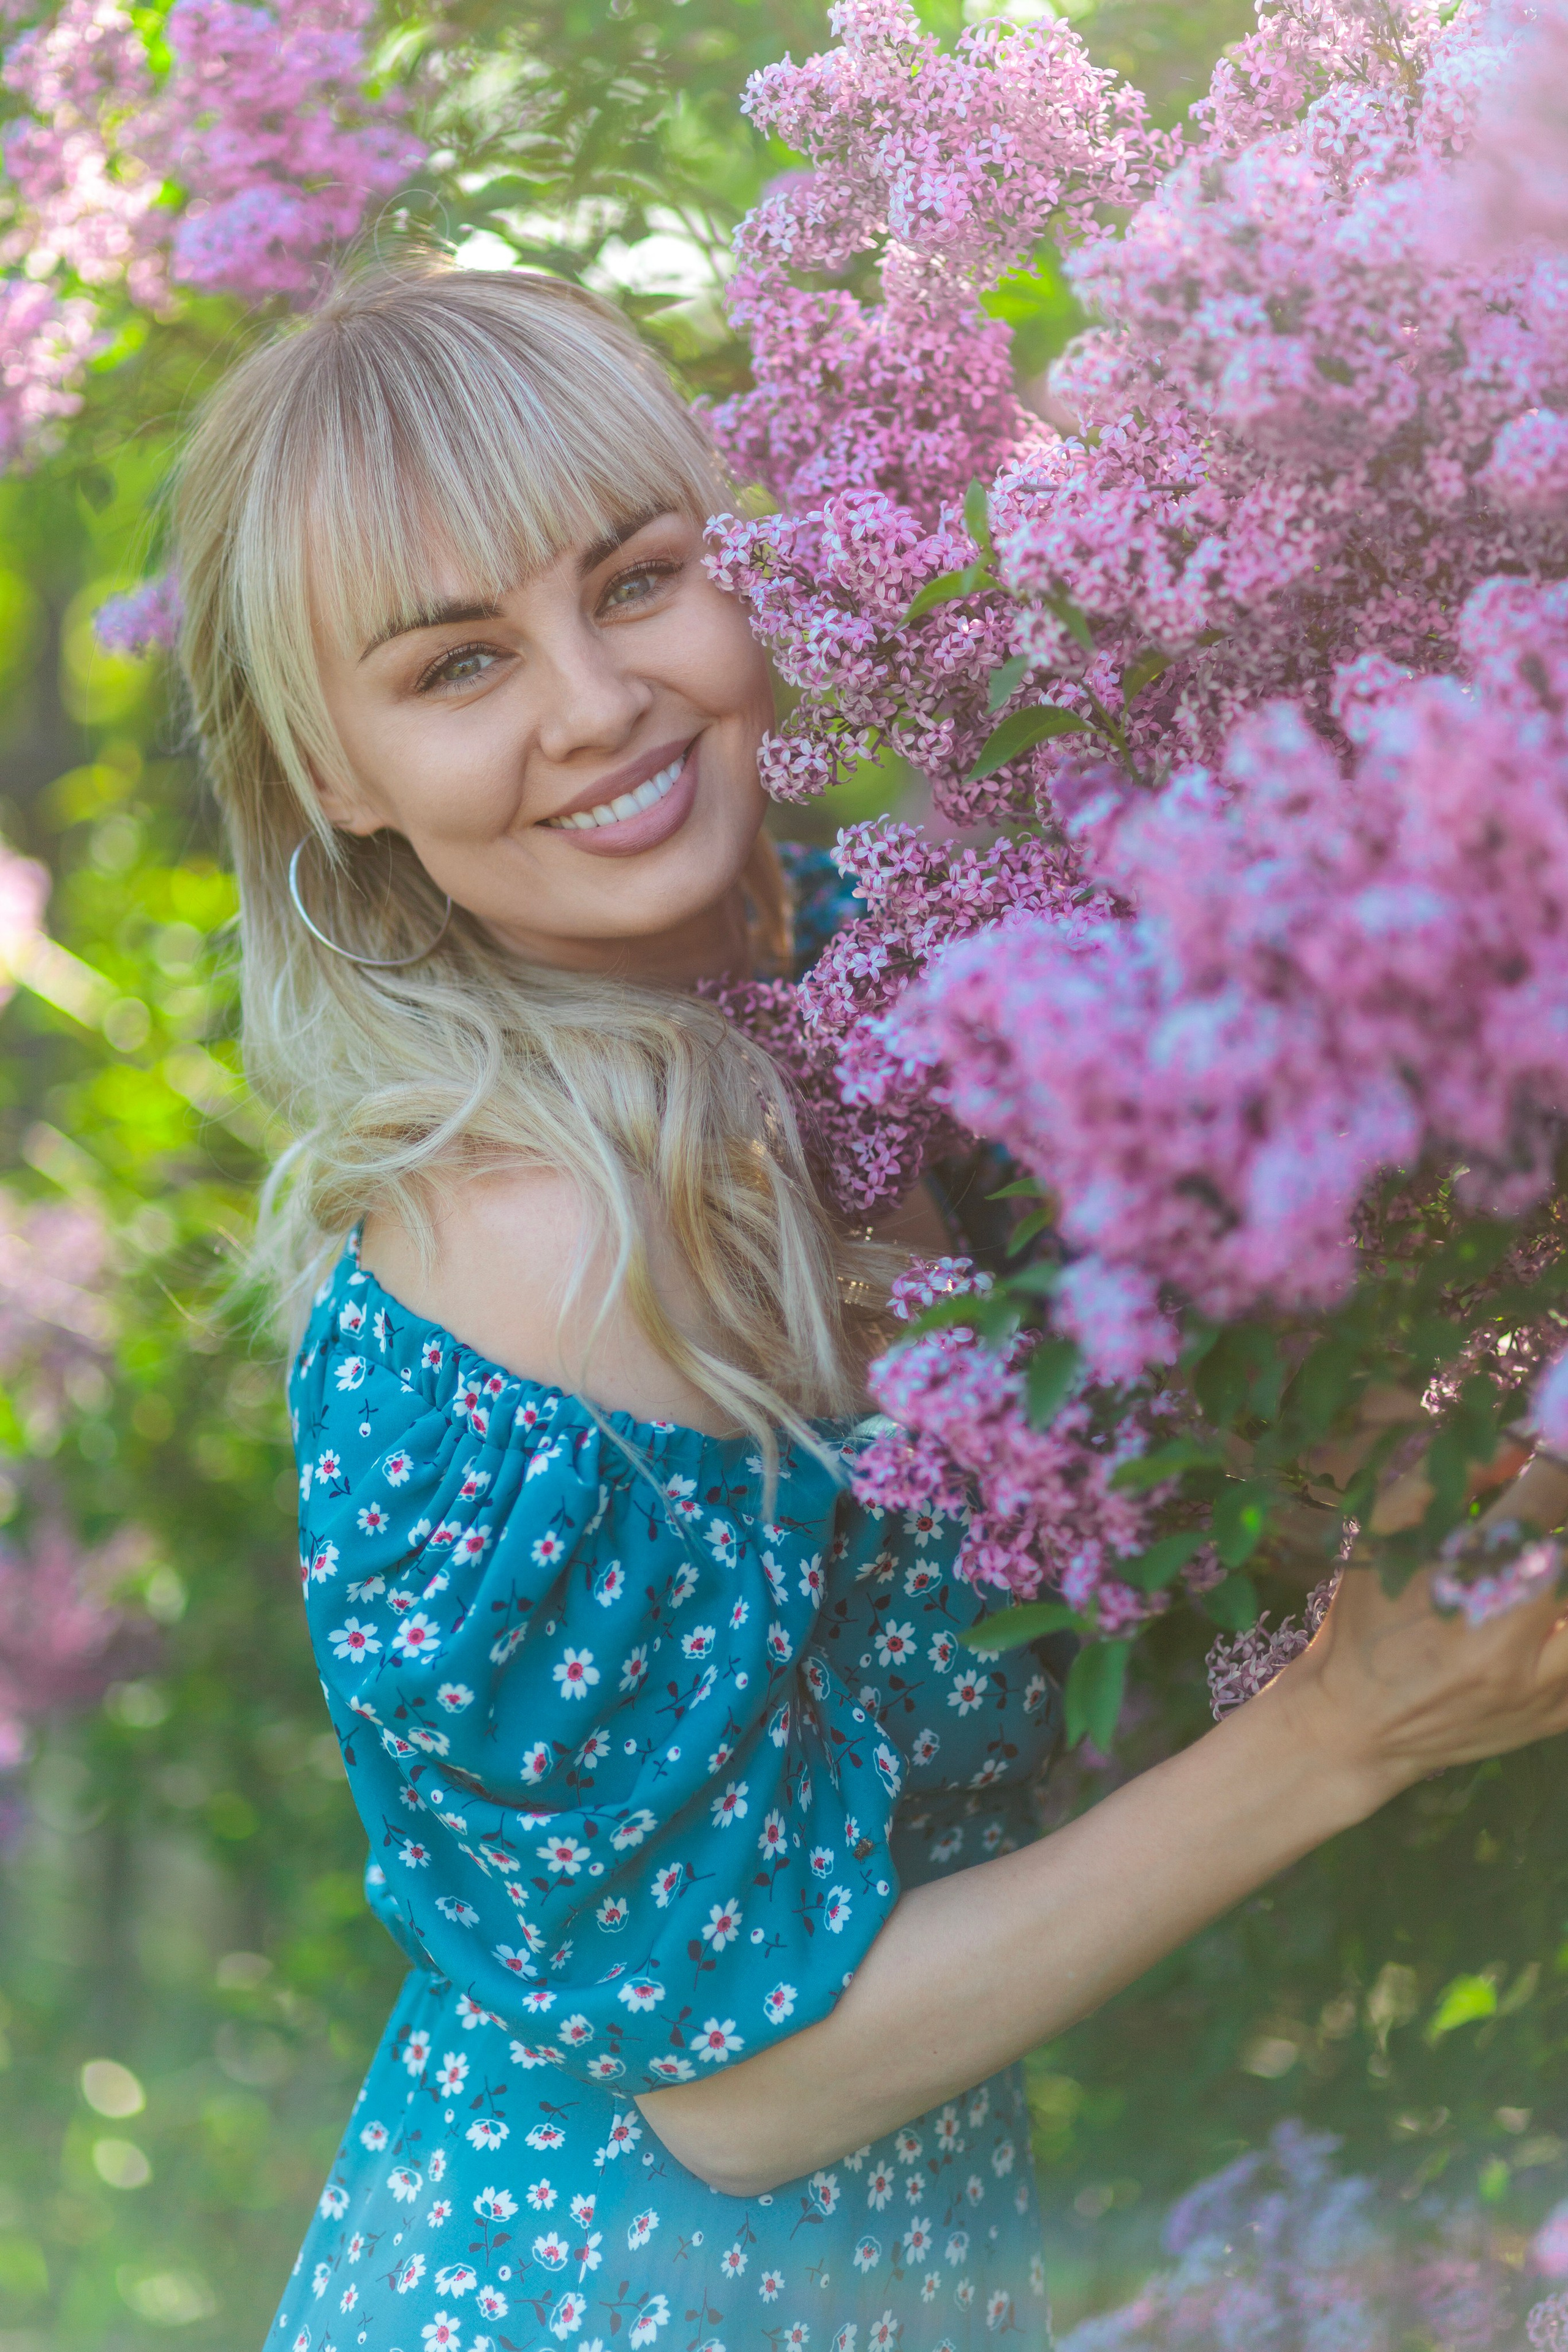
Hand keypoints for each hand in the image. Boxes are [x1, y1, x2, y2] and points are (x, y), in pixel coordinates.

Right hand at [1278, 1455, 1567, 1796]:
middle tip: (1552, 1513)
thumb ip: (1440, 1483)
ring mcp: (1542, 1688)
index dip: (1554, 1468)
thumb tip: (1516, 1445)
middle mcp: (1512, 1645)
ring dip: (1566, 1579)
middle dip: (1565, 1522)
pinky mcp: (1557, 1716)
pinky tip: (1548, 1611)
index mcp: (1464, 1591)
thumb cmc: (1365, 1621)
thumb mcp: (1381, 1539)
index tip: (1552, 1446)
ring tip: (1546, 1565)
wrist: (1358, 1725)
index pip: (1540, 1507)